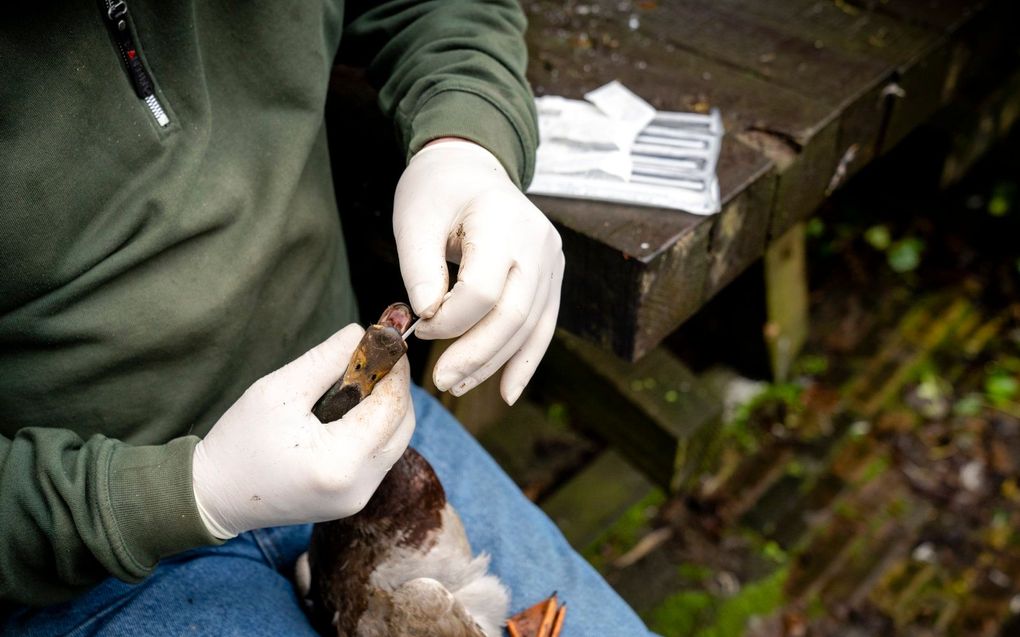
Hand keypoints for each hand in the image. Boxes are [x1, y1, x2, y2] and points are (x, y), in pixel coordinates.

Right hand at [191, 325, 414, 538]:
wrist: (215, 496)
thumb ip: (324, 360)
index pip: (392, 406)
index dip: (394, 370)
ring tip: (359, 382)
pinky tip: (350, 411)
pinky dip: (374, 430)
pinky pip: (379, 458)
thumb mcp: (278, 391)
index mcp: (340, 461)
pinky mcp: (352, 501)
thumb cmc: (240, 441)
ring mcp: (358, 498)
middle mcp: (358, 487)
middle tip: (374, 359)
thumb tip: (361, 334)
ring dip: (386, 408)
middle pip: (403, 426)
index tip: (385, 341)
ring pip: (396, 442)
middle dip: (394, 388)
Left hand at [394, 139, 563, 404]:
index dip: (449, 320)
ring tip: (458, 386)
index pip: (482, 289)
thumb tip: (428, 317)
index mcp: (503, 220)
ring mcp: (551, 261)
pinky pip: (542, 326)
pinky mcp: (551, 278)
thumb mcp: (414, 219)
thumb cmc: (436, 191)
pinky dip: (524, 361)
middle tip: (440, 381)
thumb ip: (419, 269)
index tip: (419, 327)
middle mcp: (538, 242)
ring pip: (529, 327)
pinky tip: (507, 392)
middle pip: (513, 315)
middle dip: (475, 354)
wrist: (470, 167)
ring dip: (494, 364)